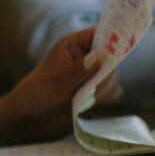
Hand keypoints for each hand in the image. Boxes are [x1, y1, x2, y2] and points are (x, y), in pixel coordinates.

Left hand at [0, 27, 123, 145]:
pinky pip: (114, 95)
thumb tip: (104, 55)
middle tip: (92, 87)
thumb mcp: (57, 81)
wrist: (29, 122)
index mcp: (73, 46)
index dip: (116, 36)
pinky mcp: (97, 95)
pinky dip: (105, 102)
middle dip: (106, 76)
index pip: (101, 33)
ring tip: (83, 101)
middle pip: (114, 59)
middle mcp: (86, 59)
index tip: (125, 43)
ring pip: (116, 79)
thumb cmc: (35, 95)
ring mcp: (93, 77)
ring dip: (104, 92)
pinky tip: (86, 108)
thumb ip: (81, 69)